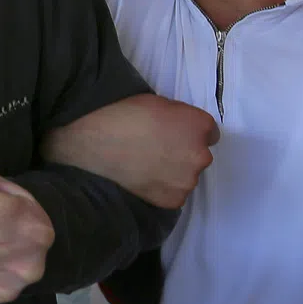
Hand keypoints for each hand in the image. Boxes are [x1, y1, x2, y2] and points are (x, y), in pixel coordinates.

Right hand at [42, 94, 218, 209]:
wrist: (93, 144)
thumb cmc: (121, 116)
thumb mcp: (156, 103)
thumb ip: (177, 117)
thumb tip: (179, 128)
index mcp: (199, 125)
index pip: (210, 133)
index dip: (189, 133)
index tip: (173, 134)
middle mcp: (201, 155)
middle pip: (198, 155)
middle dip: (182, 152)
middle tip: (154, 150)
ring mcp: (187, 181)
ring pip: (185, 176)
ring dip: (172, 172)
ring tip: (144, 165)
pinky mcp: (173, 200)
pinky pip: (172, 193)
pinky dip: (160, 188)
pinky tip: (141, 179)